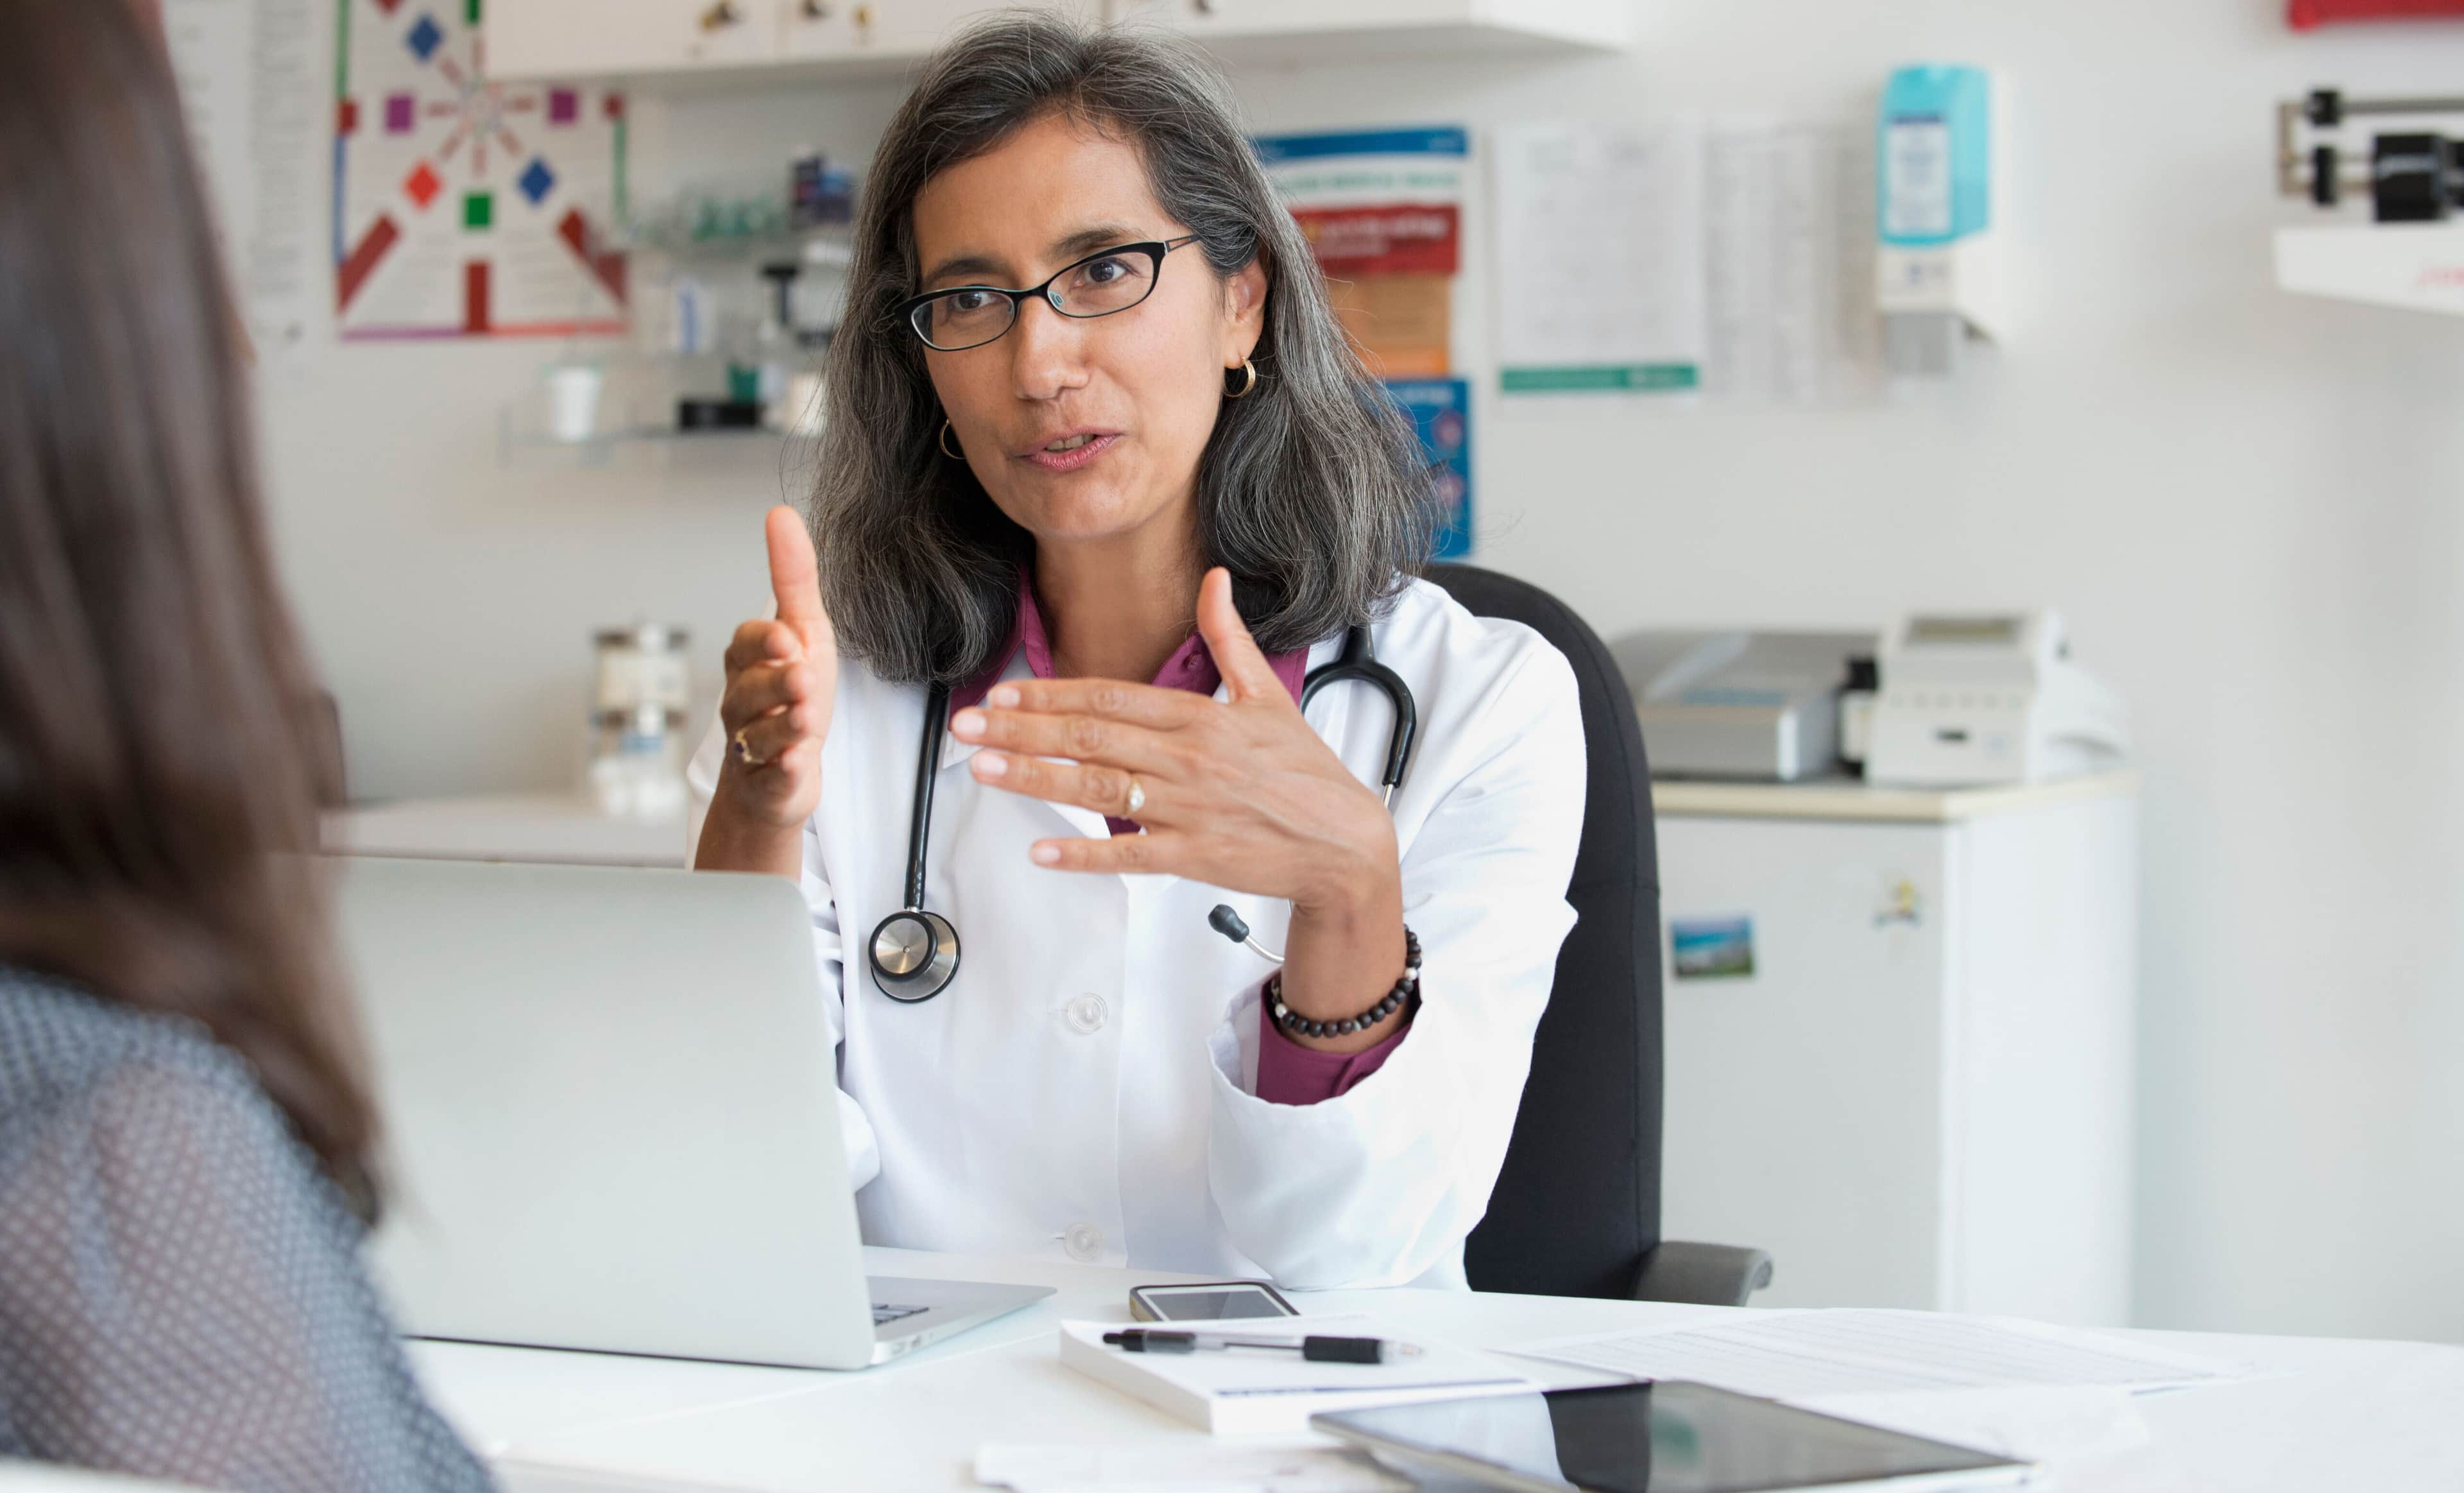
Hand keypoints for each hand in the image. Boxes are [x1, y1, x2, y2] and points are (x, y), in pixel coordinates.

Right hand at [707, 507, 836, 837]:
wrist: (778, 772)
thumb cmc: (790, 695)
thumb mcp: (804, 631)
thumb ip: (794, 578)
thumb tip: (781, 514)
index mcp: (750, 661)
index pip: (747, 643)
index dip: (765, 642)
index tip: (789, 639)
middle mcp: (743, 701)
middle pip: (750, 690)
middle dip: (775, 685)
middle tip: (802, 680)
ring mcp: (751, 745)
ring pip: (758, 735)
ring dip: (782, 726)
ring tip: (806, 719)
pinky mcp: (766, 783)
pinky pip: (769, 778)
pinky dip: (782, 772)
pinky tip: (795, 765)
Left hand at [949, 568, 1407, 1044]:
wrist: (1345, 844)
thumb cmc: (1305, 773)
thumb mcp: (1268, 695)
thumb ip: (1228, 638)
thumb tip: (1215, 580)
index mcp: (1200, 718)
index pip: (1110, 699)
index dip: (1051, 695)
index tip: (1003, 694)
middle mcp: (1188, 760)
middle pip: (1091, 738)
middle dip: (1022, 730)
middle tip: (968, 726)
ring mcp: (1190, 810)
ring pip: (1100, 790)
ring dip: (1038, 779)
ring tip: (986, 770)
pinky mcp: (1196, 857)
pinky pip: (1131, 856)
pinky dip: (1085, 854)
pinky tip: (1043, 849)